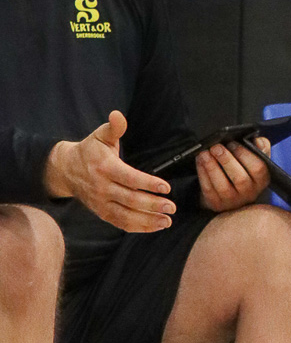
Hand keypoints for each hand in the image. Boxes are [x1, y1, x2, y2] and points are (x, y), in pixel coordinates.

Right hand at [45, 110, 175, 232]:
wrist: (65, 170)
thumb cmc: (89, 150)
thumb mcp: (99, 135)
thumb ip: (113, 128)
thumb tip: (117, 115)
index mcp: (105, 168)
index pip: (129, 178)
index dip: (148, 183)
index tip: (166, 188)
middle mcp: (102, 188)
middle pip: (130, 200)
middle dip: (152, 205)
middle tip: (172, 207)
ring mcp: (101, 203)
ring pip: (126, 216)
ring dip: (148, 220)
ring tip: (167, 221)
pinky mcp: (102, 213)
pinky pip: (121, 223)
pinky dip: (139, 227)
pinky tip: (155, 225)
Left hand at [196, 137, 270, 212]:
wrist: (230, 192)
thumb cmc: (243, 170)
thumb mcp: (255, 158)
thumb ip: (260, 147)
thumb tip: (258, 140)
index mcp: (262, 180)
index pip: (258, 168)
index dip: (244, 154)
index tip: (232, 142)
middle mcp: (250, 193)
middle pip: (240, 179)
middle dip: (226, 160)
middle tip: (216, 147)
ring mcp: (233, 201)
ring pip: (223, 186)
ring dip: (212, 167)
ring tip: (204, 153)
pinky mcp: (217, 205)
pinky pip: (209, 190)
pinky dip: (203, 174)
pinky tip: (200, 162)